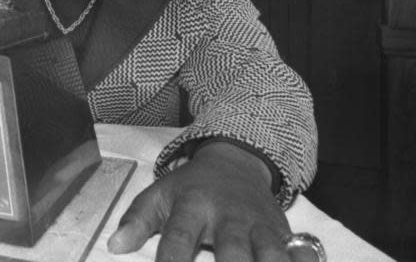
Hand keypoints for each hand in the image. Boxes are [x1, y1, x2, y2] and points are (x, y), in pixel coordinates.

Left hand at [108, 142, 290, 260]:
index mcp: (193, 206)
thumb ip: (137, 220)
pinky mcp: (285, 234)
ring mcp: (260, 226)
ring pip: (271, 256)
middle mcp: (229, 217)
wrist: (234, 163)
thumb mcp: (159, 195)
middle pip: (232, 254)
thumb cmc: (191, 188)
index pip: (179, 239)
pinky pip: (302, 254)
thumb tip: (113, 246)